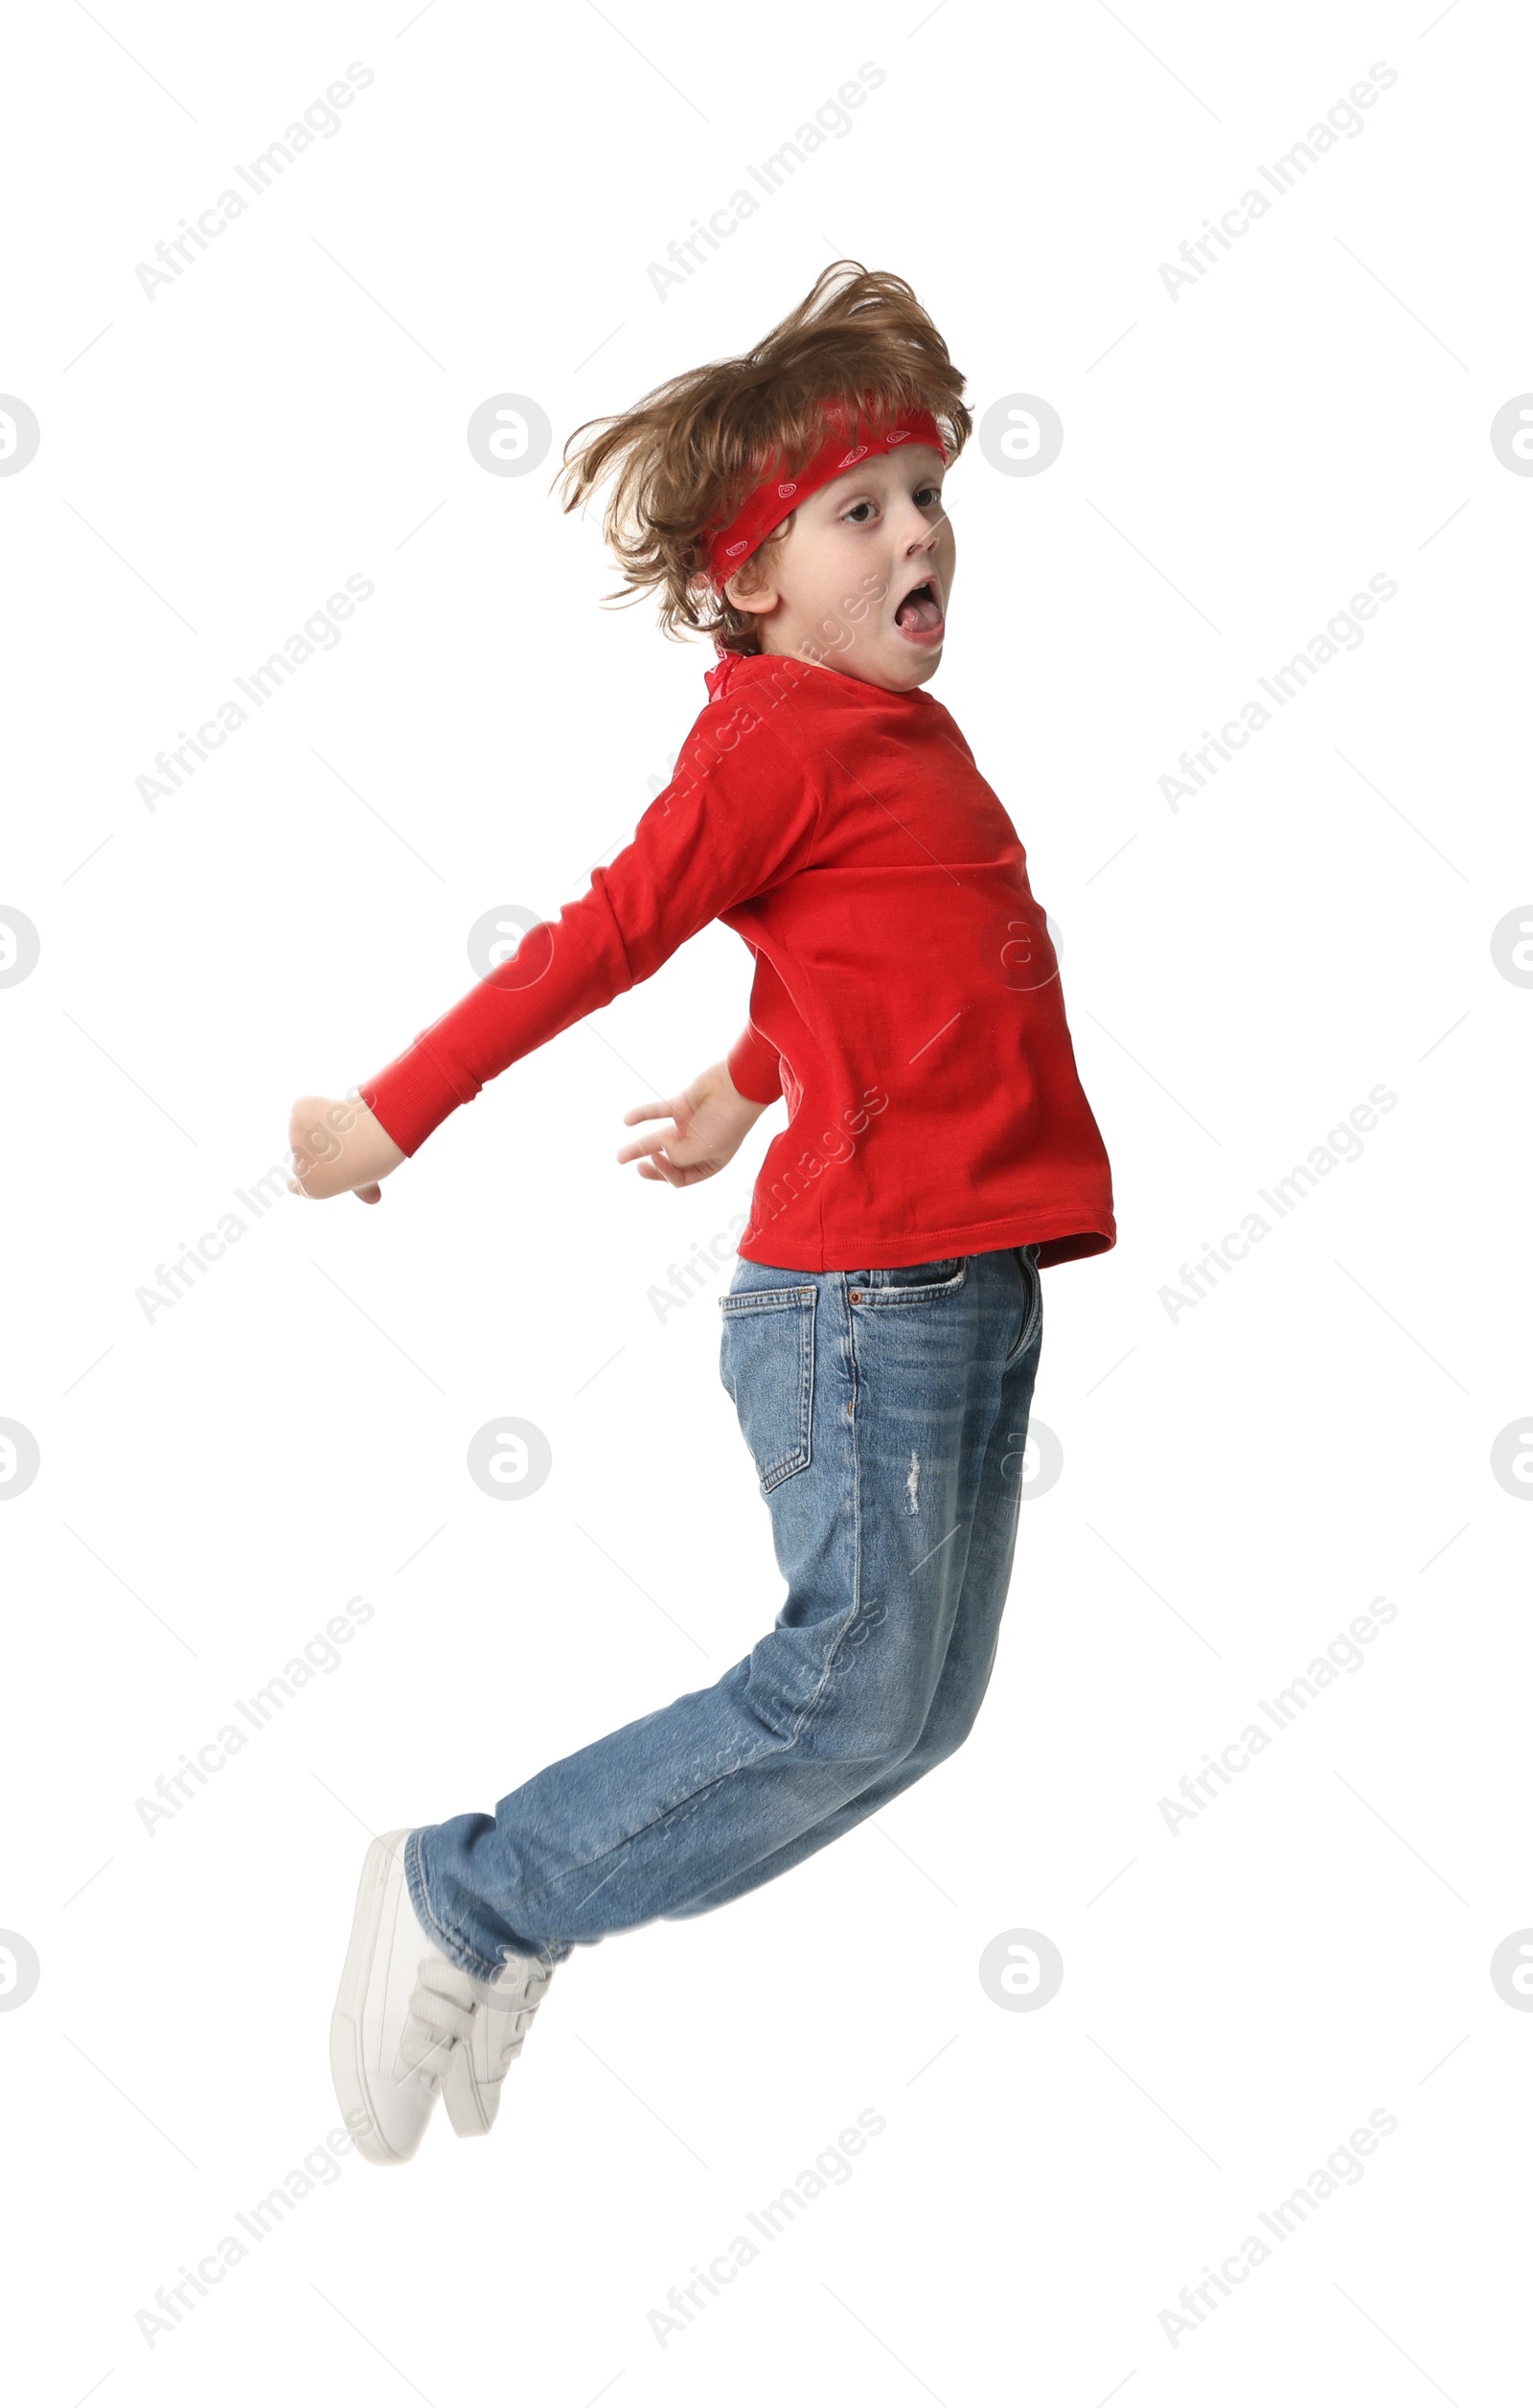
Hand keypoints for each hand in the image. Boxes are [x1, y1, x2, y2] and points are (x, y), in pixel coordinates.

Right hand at [286, 1093, 405, 1203]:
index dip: (296, 1182)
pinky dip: (316, 1106)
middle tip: (342, 1140)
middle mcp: (299, 1168)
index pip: (297, 1186)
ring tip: (344, 1126)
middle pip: (301, 1155)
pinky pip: (305, 1108)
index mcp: (313, 1189)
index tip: (293, 1182)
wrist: (373, 1136)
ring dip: (318, 1124)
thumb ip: (362, 1189)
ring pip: (303, 1128)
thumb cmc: (374, 1160)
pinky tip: (335, 1111)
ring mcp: (295, 1139)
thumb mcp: (367, 1179)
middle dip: (314, 1146)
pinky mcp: (297, 1115)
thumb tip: (373, 1199)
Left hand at [618, 1058, 767, 1187]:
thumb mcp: (702, 1152)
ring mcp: (690, 1126)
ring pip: (659, 1139)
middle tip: (635, 1167)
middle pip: (669, 1162)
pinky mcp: (682, 1106)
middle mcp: (699, 1147)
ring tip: (620, 1157)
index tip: (659, 1157)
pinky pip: (658, 1112)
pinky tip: (627, 1121)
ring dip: (639, 1147)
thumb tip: (657, 1148)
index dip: (665, 1172)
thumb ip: (676, 1156)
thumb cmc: (727, 1123)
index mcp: (709, 1164)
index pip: (680, 1178)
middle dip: (651, 1166)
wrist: (738, 1088)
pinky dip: (642, 1115)